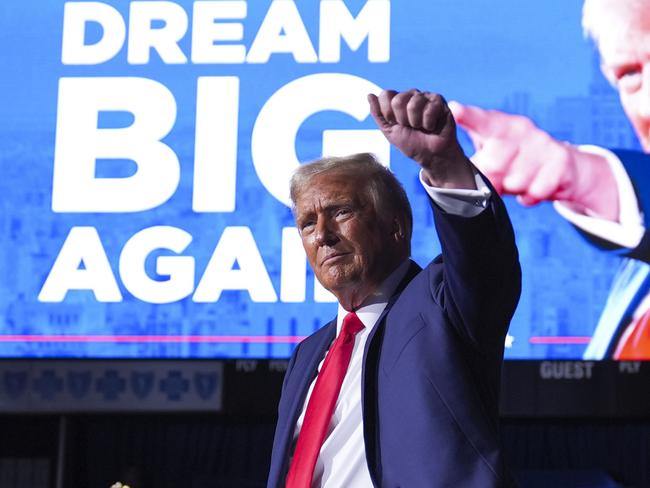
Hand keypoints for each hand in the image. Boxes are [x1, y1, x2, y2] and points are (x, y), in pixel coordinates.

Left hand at [368, 89, 475, 188]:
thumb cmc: (410, 143)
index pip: (385, 95)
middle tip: (410, 127)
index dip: (388, 113)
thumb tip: (369, 95)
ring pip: (413, 104)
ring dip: (416, 123)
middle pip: (398, 100)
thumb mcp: (389, 131)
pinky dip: (429, 123)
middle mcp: (411, 95)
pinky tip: (432, 126)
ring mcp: (425, 96)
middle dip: (402, 120)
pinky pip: (429, 109)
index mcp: (397, 100)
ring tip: (422, 127)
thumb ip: (378, 113)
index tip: (395, 124)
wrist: (430, 155)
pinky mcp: (439, 101)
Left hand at [449, 101, 619, 220]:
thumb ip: (475, 165)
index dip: (467, 116)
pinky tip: (536, 185)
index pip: (481, 121)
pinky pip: (536, 191)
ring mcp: (542, 142)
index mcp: (498, 125)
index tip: (454, 109)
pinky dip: (532, 196)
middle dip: (494, 180)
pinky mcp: (560, 160)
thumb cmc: (514, 162)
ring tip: (521, 179)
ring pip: (515, 182)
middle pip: (494, 165)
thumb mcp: (490, 158)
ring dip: (515, 189)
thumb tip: (462, 183)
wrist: (563, 167)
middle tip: (502, 177)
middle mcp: (521, 129)